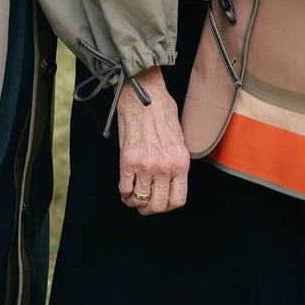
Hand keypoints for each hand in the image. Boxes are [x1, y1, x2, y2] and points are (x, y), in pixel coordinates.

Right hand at [117, 66, 189, 214]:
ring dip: (136, 202)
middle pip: (158, 206)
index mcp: (181, 162)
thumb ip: (176, 159)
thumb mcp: (179, 137)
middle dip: (151, 209)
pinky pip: (124, 189)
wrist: (144, 95)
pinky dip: (124, 193)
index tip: (162, 202)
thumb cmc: (162, 110)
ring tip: (134, 196)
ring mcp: (146, 166)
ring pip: (140, 200)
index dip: (168, 206)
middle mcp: (165, 168)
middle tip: (146, 203)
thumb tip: (172, 176)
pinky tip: (125, 188)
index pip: (178, 200)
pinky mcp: (127, 161)